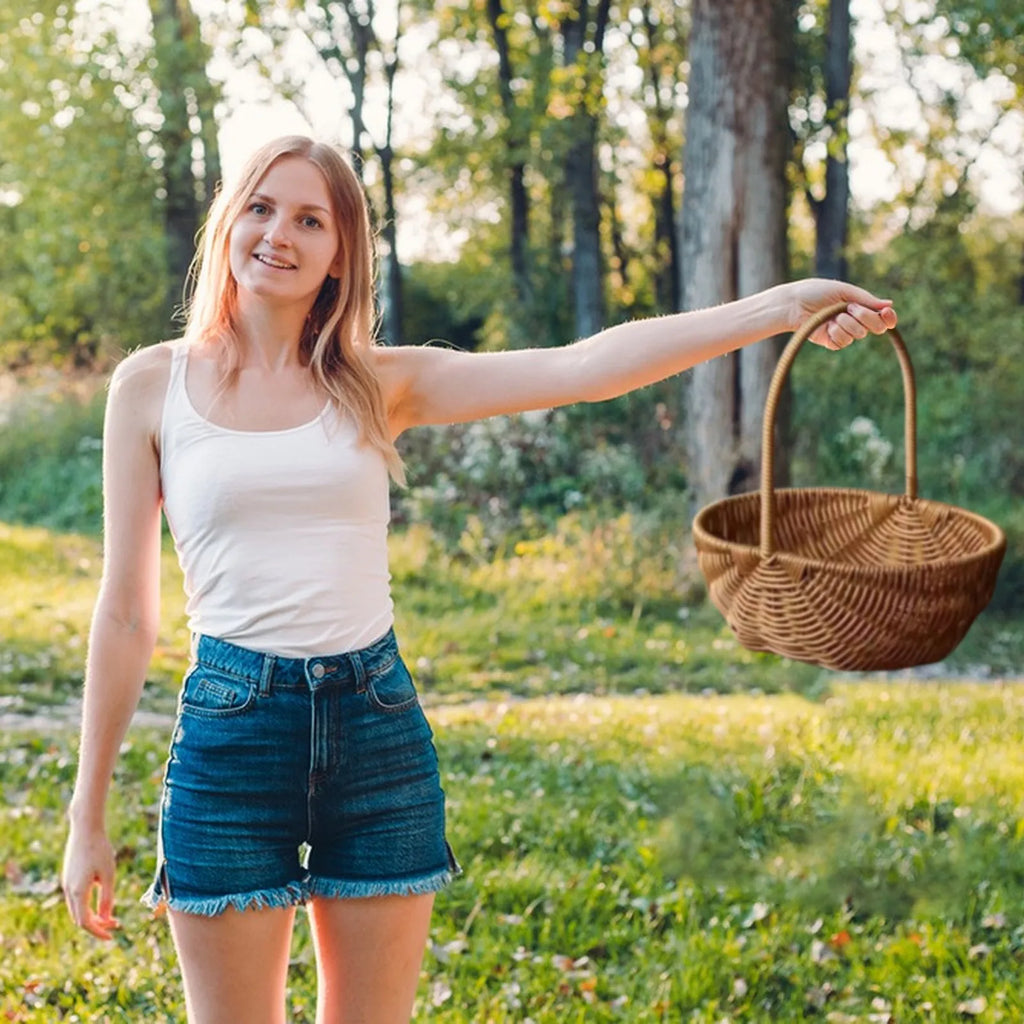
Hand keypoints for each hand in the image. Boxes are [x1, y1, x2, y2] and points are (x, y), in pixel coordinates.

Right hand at [62, 825, 119, 939]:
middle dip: (96, 925)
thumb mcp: (108, 874)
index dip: (98, 931)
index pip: (85, 922)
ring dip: (91, 916)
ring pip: (76, 909)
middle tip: (115, 924)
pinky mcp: (69, 877)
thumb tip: (106, 918)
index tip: (112, 936)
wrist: (85, 828)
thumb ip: (107, 897)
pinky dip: (87, 905)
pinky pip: (76, 899)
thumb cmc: (100, 849)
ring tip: (110, 916)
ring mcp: (67, 884)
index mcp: (78, 892)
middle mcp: (68, 890)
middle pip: (79, 918)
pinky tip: (101, 901)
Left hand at [786, 278, 897, 349]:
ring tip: (833, 315)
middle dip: (866, 316)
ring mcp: (844, 332)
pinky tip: (827, 326)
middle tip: (850, 308)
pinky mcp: (832, 341)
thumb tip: (889, 304)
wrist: (793, 304)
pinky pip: (844, 341)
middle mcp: (854, 320)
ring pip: (859, 334)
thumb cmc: (816, 292)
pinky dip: (838, 332)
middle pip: (876, 328)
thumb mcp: (843, 290)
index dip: (889, 318)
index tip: (886, 313)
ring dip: (848, 323)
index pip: (882, 317)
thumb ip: (865, 298)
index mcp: (860, 306)